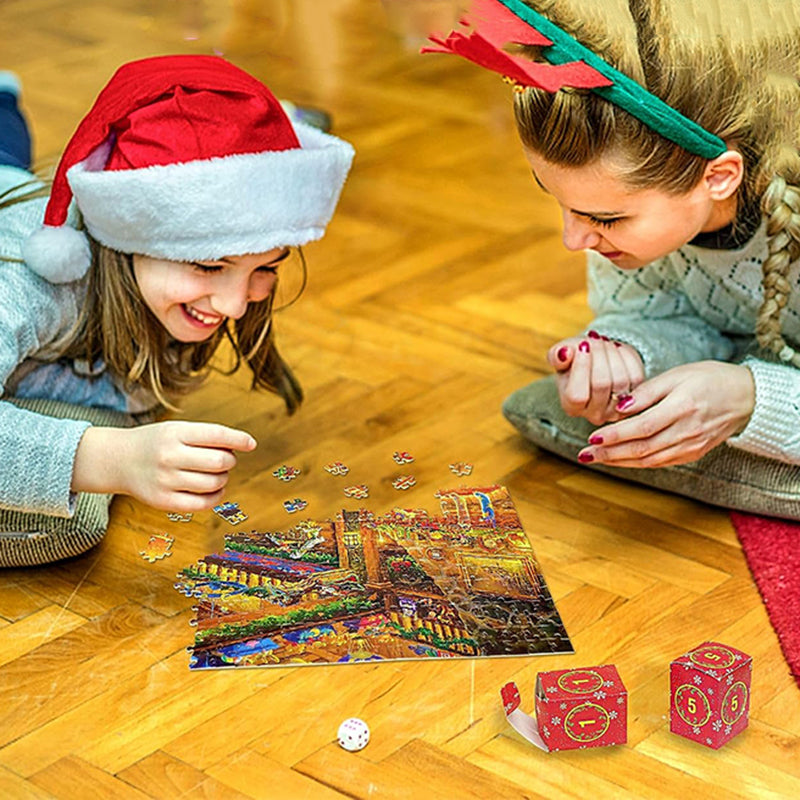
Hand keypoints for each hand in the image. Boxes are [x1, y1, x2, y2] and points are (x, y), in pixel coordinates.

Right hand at [73, 421, 255, 511]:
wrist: (117, 460)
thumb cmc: (156, 443)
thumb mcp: (176, 429)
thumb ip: (205, 437)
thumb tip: (242, 447)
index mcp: (174, 433)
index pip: (216, 435)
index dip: (238, 439)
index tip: (251, 444)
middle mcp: (169, 456)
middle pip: (219, 462)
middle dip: (230, 461)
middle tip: (225, 459)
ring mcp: (165, 480)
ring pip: (214, 483)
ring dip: (223, 478)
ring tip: (216, 473)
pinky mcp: (163, 501)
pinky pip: (202, 503)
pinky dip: (216, 497)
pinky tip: (215, 490)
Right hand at [548, 331, 644, 424]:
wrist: (597, 363)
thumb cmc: (575, 360)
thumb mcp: (562, 355)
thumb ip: (557, 355)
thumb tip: (564, 354)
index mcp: (571, 407)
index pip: (577, 395)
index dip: (581, 368)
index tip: (582, 346)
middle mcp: (594, 414)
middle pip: (601, 384)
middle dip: (599, 355)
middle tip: (594, 339)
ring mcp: (617, 409)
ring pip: (621, 380)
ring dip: (613, 354)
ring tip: (604, 343)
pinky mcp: (637, 399)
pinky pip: (635, 375)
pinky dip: (626, 357)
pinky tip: (616, 349)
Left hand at [577, 361, 755, 467]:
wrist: (746, 397)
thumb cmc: (708, 379)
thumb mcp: (677, 375)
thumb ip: (647, 391)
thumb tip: (619, 407)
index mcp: (682, 408)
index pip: (641, 427)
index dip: (615, 435)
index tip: (592, 437)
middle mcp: (687, 431)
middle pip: (641, 448)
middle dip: (609, 454)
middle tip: (584, 455)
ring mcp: (691, 446)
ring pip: (649, 460)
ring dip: (619, 462)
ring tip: (595, 460)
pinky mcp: (693, 454)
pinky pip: (660, 462)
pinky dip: (637, 463)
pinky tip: (619, 460)